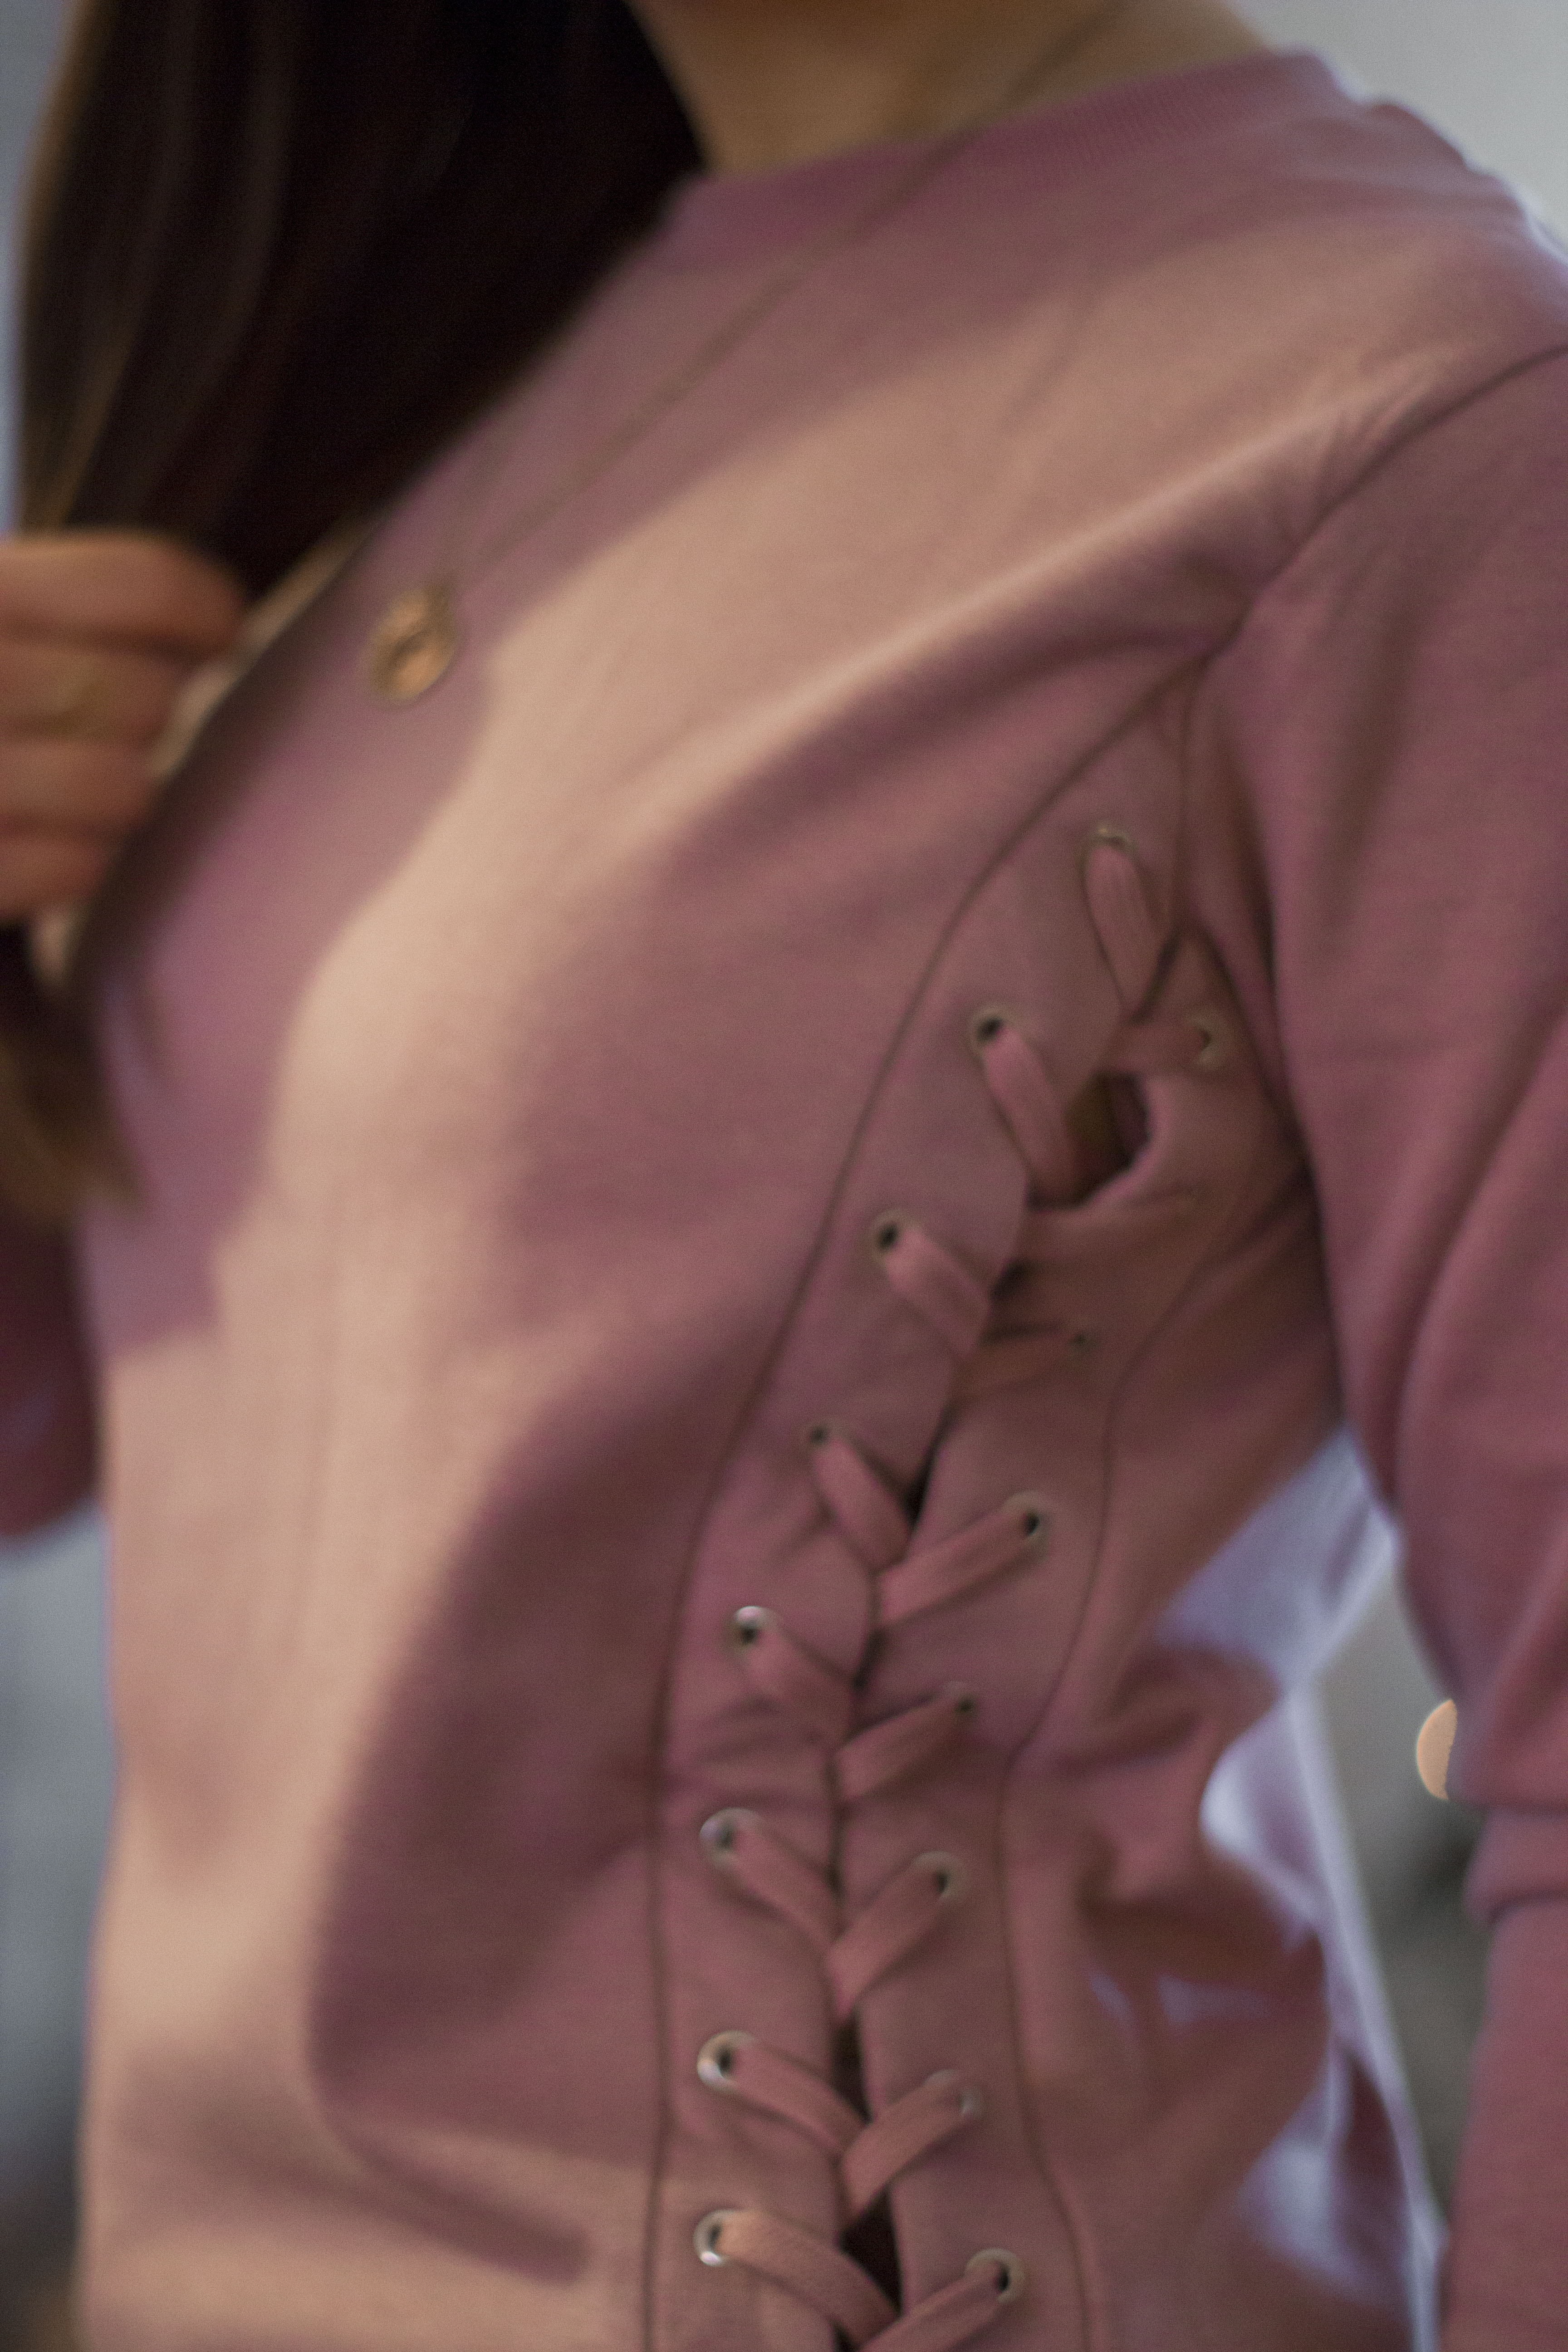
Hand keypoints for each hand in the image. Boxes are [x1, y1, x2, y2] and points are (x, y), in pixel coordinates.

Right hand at [0, 531, 245, 920]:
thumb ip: (65, 607)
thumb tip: (214, 626)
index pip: (140, 583)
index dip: (203, 609)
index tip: (219, 633)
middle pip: (146, 695)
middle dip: (150, 716)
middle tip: (110, 726)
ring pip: (123, 788)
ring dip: (119, 795)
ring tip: (78, 789)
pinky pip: (77, 866)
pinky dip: (76, 859)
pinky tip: (41, 842)